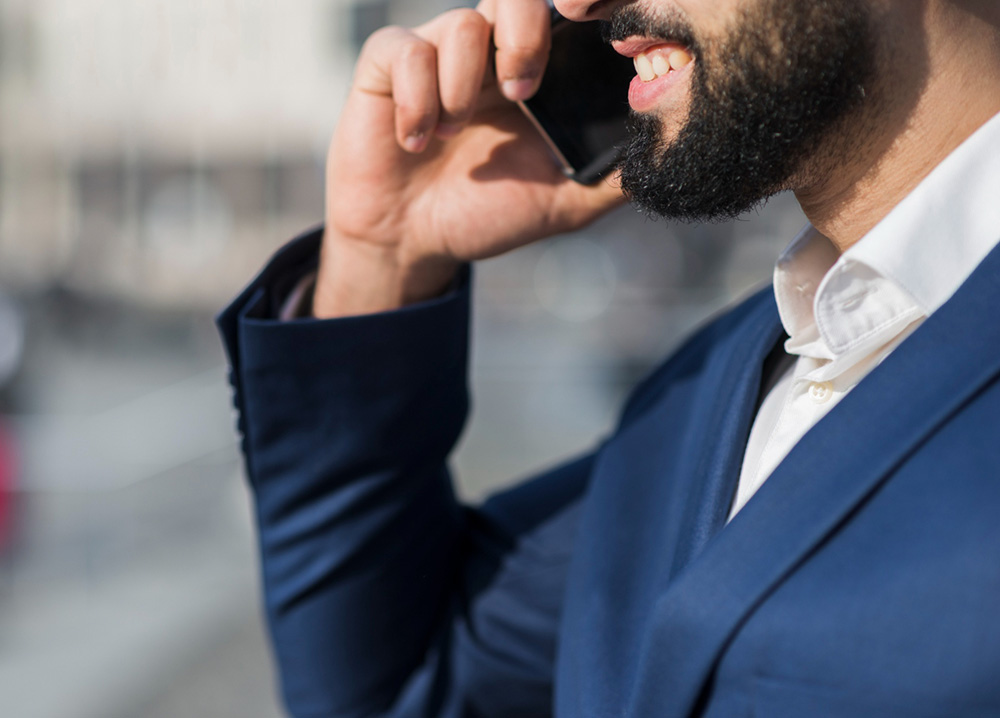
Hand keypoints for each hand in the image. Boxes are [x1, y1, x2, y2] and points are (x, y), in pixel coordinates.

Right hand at [315, 0, 624, 316]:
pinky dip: (416, 100)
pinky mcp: (389, 66)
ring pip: (461, 23)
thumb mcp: (567, 201)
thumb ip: (614, 172)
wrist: (417, 241)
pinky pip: (405, 52)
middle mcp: (490, 52)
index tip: (588, 28)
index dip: (582, 6)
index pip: (565, 14)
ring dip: (462, 86)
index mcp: (539, 71)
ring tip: (454, 134)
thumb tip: (667, 145)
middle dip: (524, 35)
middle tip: (521, 93)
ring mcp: (439, 54)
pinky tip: (416, 141)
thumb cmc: (490, 212)